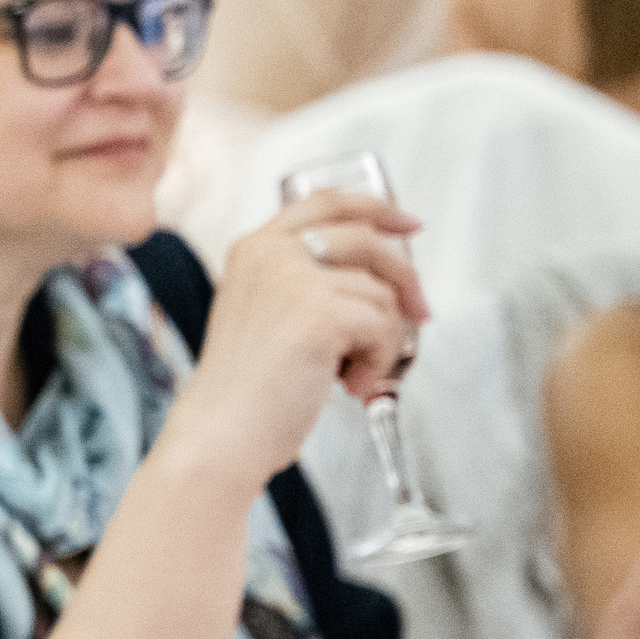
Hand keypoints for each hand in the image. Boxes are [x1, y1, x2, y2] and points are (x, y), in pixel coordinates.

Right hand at [162, 192, 427, 487]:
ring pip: (380, 292)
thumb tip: (378, 283)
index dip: (375, 209)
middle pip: (367, 240)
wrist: (220, 434)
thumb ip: (305, 285)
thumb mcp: (266, 316)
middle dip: (404, 279)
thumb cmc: (242, 393)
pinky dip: (380, 361)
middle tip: (418, 313)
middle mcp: (271, 254)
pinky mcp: (320, 312)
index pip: (325, 203)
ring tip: (352, 374)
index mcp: (253, 249)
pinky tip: (350, 383)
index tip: (406, 224)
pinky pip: (383, 326)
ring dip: (382, 339)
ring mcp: (295, 280)